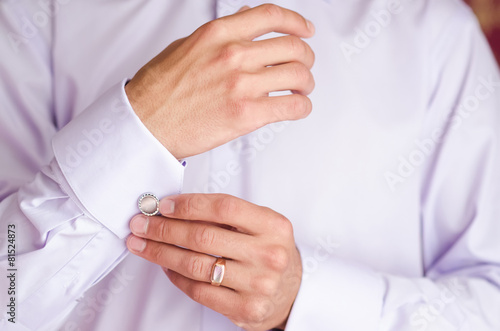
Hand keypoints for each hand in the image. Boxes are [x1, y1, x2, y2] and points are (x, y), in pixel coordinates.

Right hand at [125, 4, 314, 158]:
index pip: (271, 16)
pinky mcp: (246, 114)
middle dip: (305, 57)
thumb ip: (220, 34)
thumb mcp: (186, 46)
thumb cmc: (159, 90)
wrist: (145, 123)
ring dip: (306, 83)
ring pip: (297, 76)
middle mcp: (233, 55)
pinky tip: (297, 107)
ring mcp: (241, 84)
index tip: (305, 30)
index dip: (296, 22)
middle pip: (292, 47)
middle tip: (304, 66)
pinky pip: (292, 106)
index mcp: (218, 34)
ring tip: (301, 90)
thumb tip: (244, 19)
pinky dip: (302, 107)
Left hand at [126, 194, 302, 330]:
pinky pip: (198, 290)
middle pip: (204, 236)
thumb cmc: (269, 251)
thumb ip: (228, 215)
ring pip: (196, 265)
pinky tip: (165, 266)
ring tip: (142, 244)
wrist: (292, 290)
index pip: (224, 207)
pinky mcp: (245, 309)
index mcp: (274, 225)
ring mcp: (257, 284)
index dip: (188, 205)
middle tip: (141, 223)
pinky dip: (175, 277)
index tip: (163, 205)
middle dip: (164, 228)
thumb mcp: (261, 224)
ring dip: (161, 253)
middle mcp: (268, 254)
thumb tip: (175, 209)